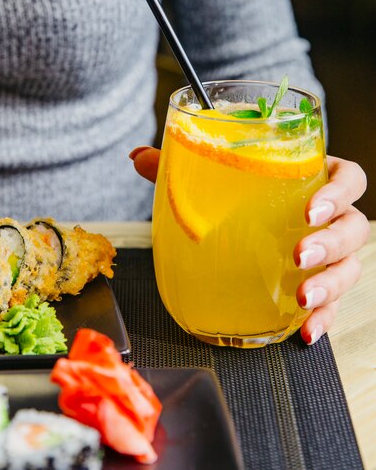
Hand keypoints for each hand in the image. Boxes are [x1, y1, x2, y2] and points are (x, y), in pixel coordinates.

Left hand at [130, 148, 368, 344]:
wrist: (241, 226)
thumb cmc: (239, 195)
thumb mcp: (211, 180)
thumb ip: (178, 166)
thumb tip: (136, 156)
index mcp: (310, 180)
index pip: (346, 178)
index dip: (338, 191)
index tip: (311, 208)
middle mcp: (328, 217)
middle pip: (354, 226)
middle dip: (331, 242)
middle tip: (298, 255)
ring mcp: (328, 253)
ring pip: (350, 266)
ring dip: (331, 283)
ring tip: (302, 296)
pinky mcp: (319, 283)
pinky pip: (333, 303)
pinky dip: (324, 318)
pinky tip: (307, 332)